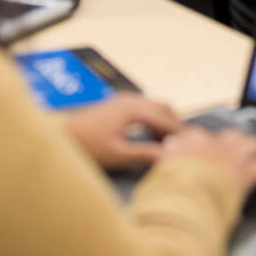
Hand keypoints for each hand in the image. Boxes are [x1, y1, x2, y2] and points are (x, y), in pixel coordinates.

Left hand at [66, 93, 180, 169]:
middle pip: (163, 107)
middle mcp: (131, 99)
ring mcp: (124, 99)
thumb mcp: (119, 154)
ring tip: (166, 145)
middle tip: (181, 146)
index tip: (191, 147)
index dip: (178, 133)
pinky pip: (144, 107)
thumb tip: (169, 156)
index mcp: (133, 109)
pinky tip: (150, 137)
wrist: (64, 137)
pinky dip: (152, 119)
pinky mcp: (118, 104)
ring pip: (153, 106)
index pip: (164, 119)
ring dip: (163, 122)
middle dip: (173, 125)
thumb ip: (144, 154)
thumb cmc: (90, 147)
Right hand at [160, 126, 255, 195]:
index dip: (206, 144)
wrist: (181, 198)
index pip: (200, 134)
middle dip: (238, 144)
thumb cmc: (168, 189)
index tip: (207, 151)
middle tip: (239, 156)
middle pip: (233, 135)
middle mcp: (213, 144)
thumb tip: (166, 150)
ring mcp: (231, 156)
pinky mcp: (246, 173)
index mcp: (191, 141)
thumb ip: (167, 157)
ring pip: (254, 145)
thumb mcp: (161, 168)